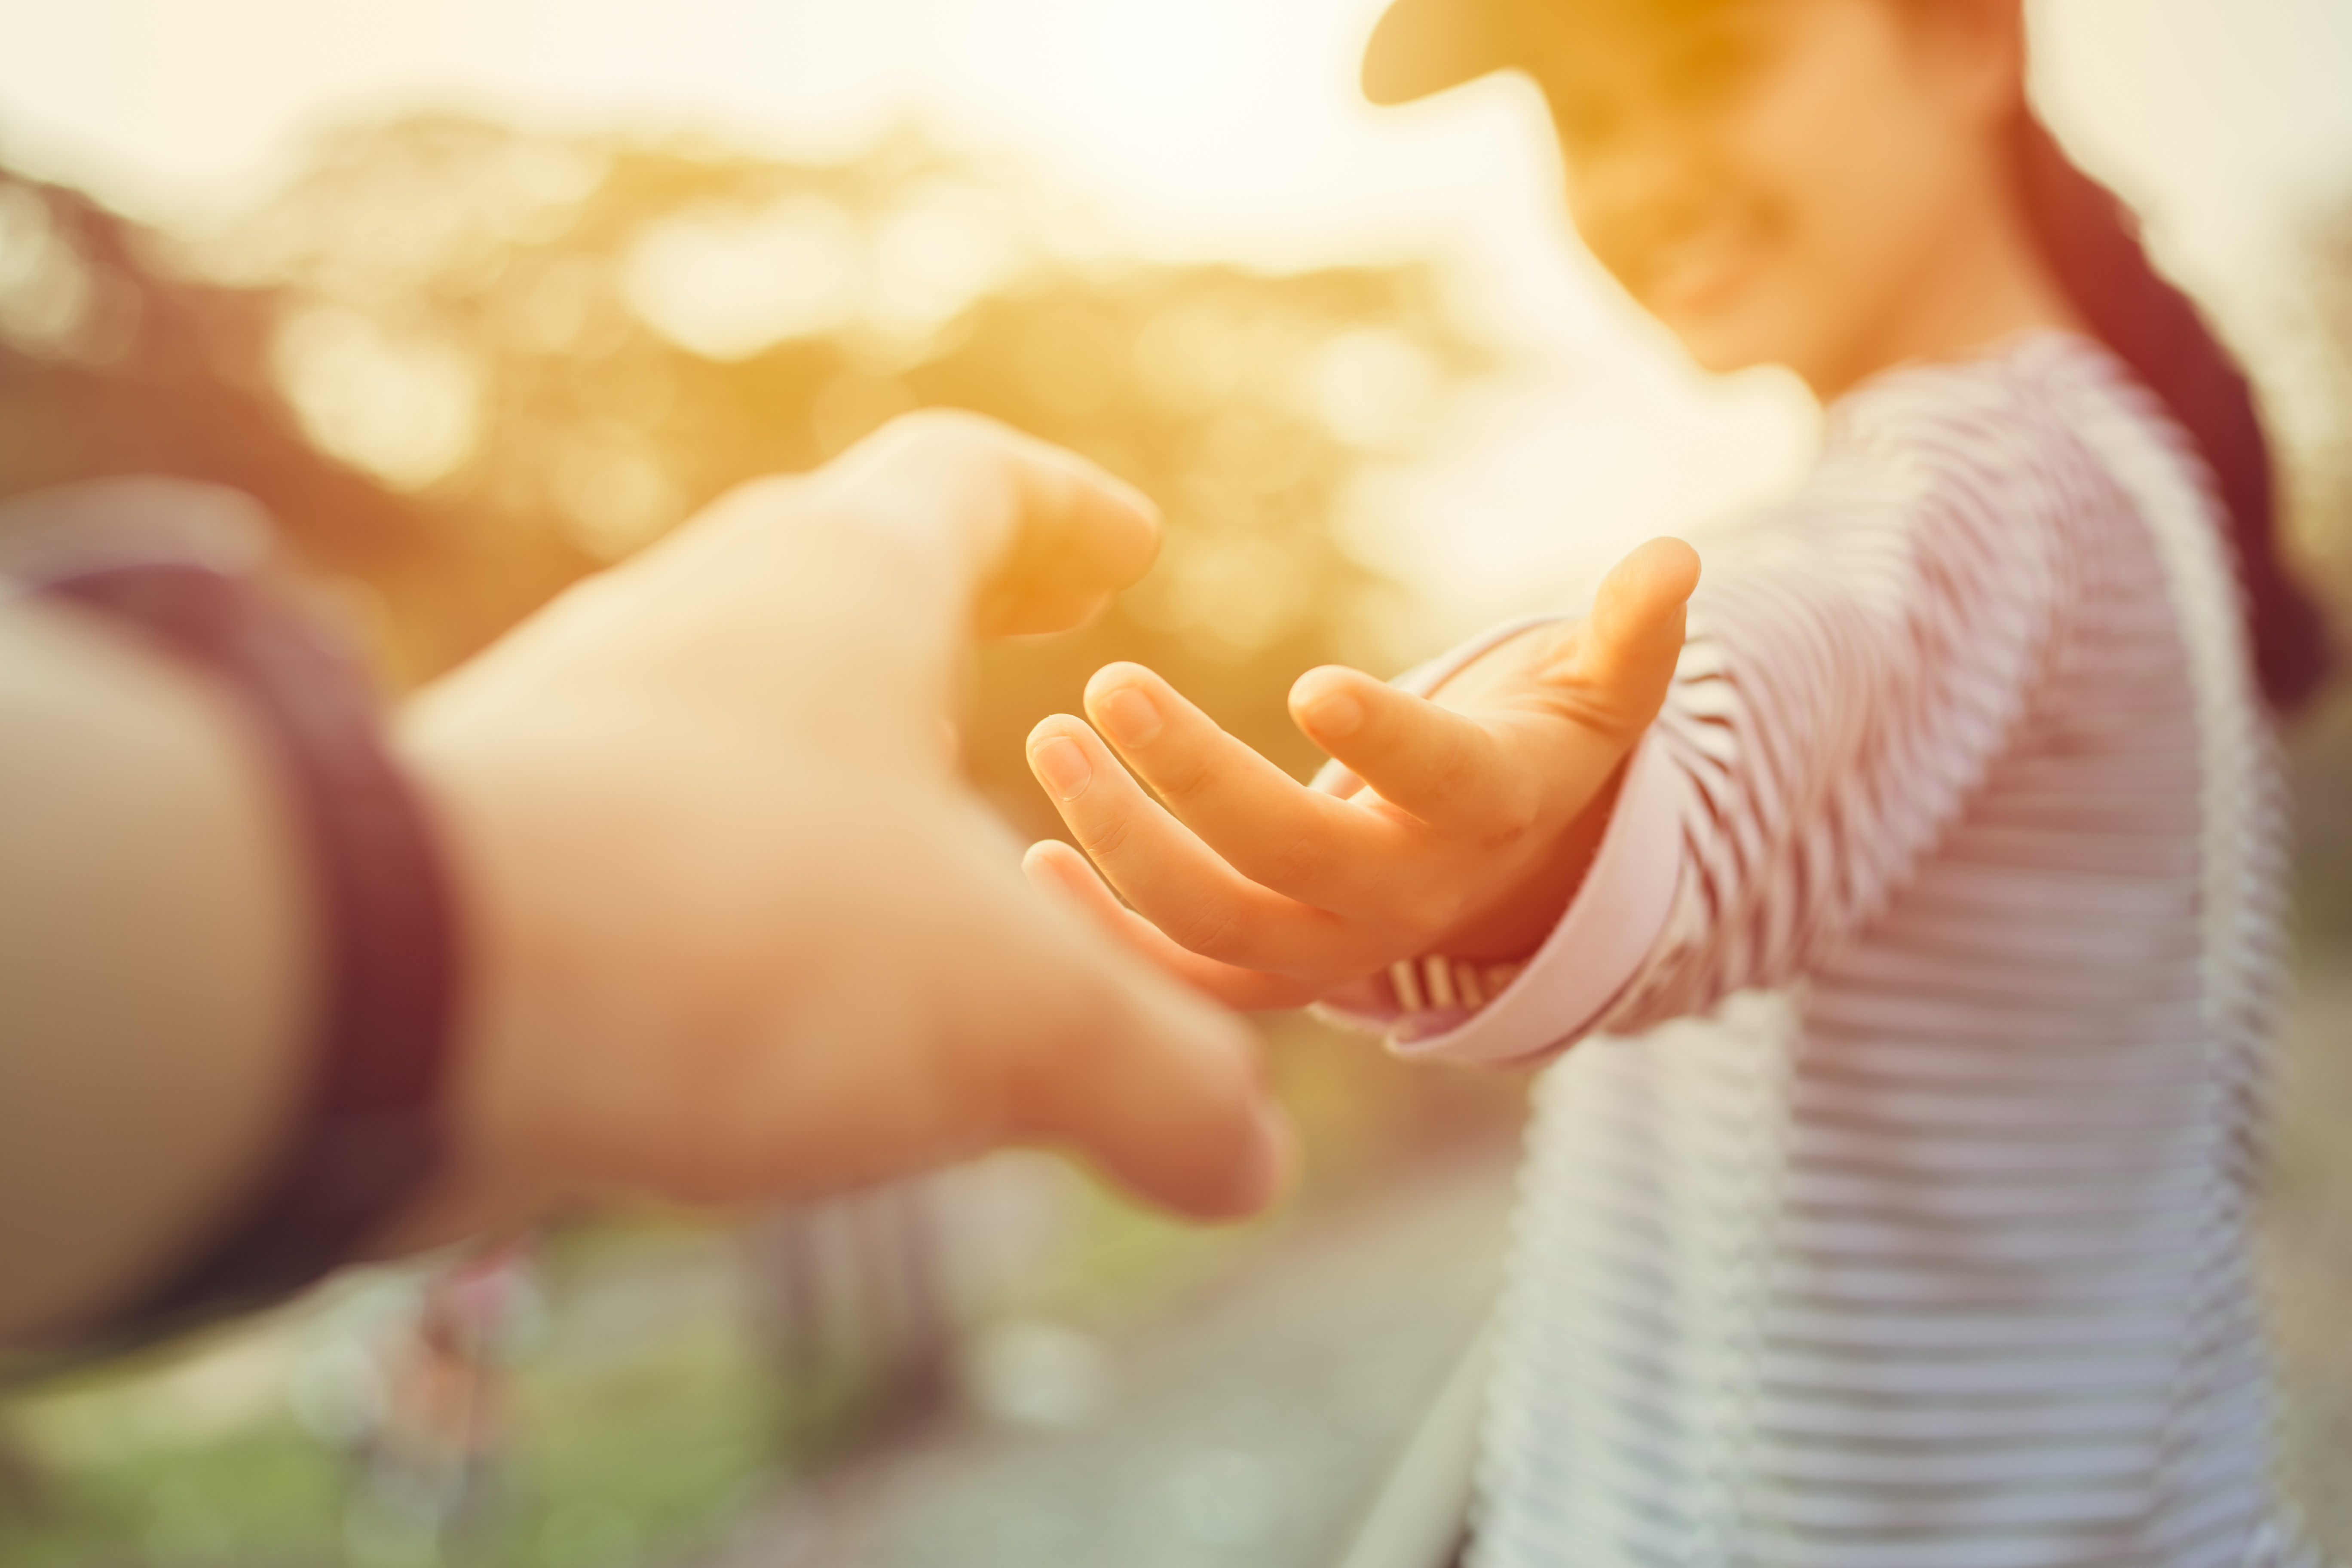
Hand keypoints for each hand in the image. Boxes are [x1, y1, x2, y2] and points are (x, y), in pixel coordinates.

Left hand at [388, 412, 1289, 1247]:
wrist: (388, 995)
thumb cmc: (741, 934)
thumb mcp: (1016, 1019)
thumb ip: (1161, 1079)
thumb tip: (1248, 1159)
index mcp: (843, 588)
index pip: (971, 481)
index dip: (1064, 510)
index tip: (1126, 547)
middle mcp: (697, 618)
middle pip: (837, 570)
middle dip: (940, 620)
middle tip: (1007, 672)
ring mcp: (579, 721)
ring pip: (730, 699)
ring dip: (826, 756)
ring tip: (901, 856)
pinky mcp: (496, 839)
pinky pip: (649, 819)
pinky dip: (732, 868)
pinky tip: (763, 982)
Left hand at [1021, 537, 1698, 1008]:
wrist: (1511, 880)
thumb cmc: (1542, 753)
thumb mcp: (1598, 701)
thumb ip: (1633, 640)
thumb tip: (1680, 556)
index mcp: (1488, 815)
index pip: (1443, 781)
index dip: (1388, 741)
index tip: (1312, 682)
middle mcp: (1410, 900)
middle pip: (1296, 860)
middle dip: (1198, 781)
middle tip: (1110, 691)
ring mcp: (1337, 950)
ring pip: (1222, 927)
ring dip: (1125, 848)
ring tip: (1053, 745)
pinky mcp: (1276, 973)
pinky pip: (1185, 976)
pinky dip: (1110, 932)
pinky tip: (1037, 858)